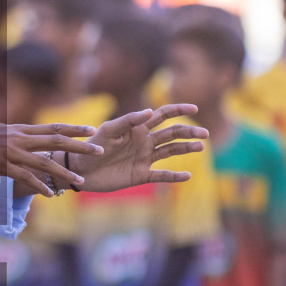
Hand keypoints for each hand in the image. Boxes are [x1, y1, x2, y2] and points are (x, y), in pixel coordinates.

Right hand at [0, 122, 103, 196]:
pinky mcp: (1, 165)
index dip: (74, 128)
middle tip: (100, 151)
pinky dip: (39, 187)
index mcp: (19, 129)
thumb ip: (14, 137)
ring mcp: (11, 152)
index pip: (53, 126)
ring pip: (44, 162)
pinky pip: (25, 178)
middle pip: (56, 140)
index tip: (92, 129)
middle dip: (80, 146)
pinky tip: (50, 195)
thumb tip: (25, 140)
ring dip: (64, 173)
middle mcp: (19, 138)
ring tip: (80, 182)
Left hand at [68, 105, 207, 192]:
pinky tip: (187, 176)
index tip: (194, 108)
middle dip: (189, 132)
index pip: (163, 115)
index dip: (179, 110)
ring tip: (200, 146)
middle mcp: (144, 141)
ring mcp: (144, 158)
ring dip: (186, 149)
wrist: (80, 170)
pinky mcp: (140, 175)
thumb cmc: (91, 146)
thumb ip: (128, 121)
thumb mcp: (108, 131)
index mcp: (138, 127)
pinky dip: (174, 176)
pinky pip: (161, 175)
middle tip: (205, 133)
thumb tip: (150, 111)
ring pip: (171, 151)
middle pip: (172, 134)